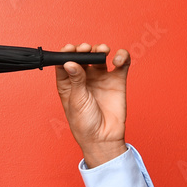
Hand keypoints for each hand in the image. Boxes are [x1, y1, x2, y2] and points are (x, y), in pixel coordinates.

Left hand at [55, 43, 128, 167]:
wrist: (103, 138)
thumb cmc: (84, 124)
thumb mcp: (77, 101)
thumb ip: (76, 80)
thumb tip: (70, 62)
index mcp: (68, 84)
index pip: (64, 63)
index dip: (66, 53)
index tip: (69, 48)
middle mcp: (84, 79)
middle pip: (83, 56)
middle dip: (84, 49)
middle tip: (85, 49)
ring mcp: (100, 78)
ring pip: (100, 56)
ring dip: (100, 49)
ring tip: (102, 51)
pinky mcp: (117, 80)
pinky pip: (121, 63)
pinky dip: (122, 56)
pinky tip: (118, 60)